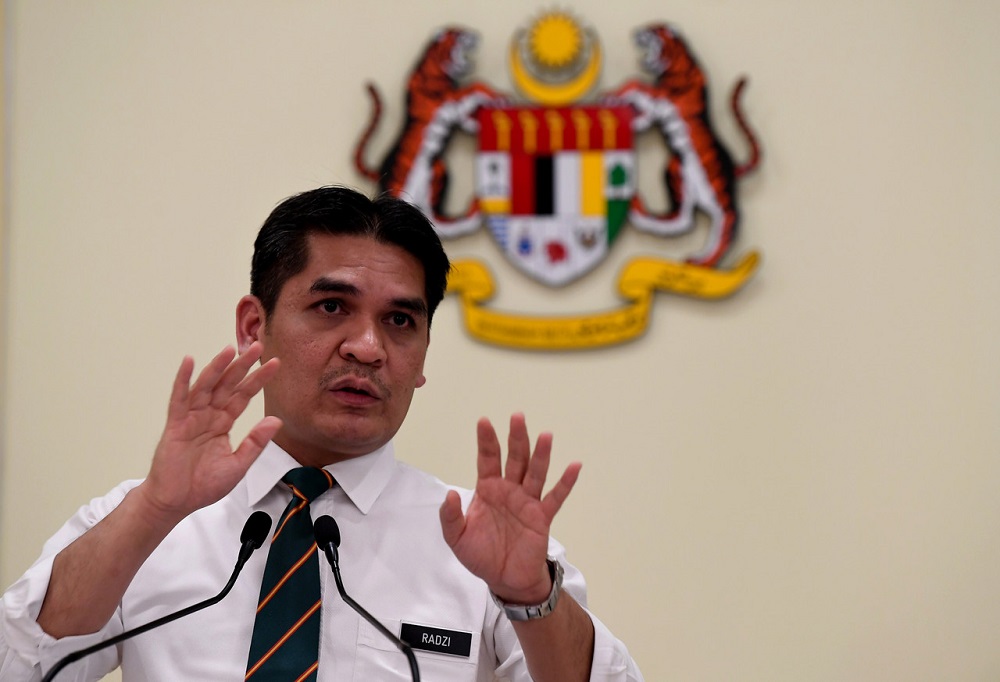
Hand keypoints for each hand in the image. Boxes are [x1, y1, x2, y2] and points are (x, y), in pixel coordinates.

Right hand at [137, 343, 281, 524]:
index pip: (244, 396)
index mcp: (223, 423)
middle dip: (242, 366)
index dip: (258, 379)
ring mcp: (191, 418)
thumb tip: (276, 420)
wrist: (176, 502)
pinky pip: (179, 398)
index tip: (275, 363)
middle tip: (257, 346)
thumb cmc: (203, 485)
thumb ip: (255, 442)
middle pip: (228, 385)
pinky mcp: (175, 425)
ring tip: (230, 349)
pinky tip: (189, 361)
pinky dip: (183, 380)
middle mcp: (208, 415)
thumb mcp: (238, 464)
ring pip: (206, 387)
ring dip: (217, 367)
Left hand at [439, 414, 580, 603]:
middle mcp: (509, 490)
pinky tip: (574, 466)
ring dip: (540, 454)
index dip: (487, 441)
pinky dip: (565, 483)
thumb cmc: (480, 555)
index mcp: (488, 490)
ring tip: (545, 435)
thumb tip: (450, 493)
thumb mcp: (456, 538)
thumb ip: (450, 516)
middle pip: (515, 458)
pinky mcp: (542, 517)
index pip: (488, 459)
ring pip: (535, 473)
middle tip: (518, 416)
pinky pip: (555, 497)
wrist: (504, 580)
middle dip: (516, 438)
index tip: (484, 421)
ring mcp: (527, 502)